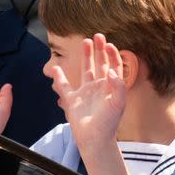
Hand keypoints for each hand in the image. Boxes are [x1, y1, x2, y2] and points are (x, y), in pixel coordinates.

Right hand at [47, 33, 125, 151]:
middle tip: (98, 36)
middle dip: (100, 50)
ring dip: (86, 57)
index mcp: (111, 87)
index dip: (112, 55)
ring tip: (86, 42)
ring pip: (85, 70)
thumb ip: (118, 86)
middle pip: (100, 64)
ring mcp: (85, 93)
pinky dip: (59, 77)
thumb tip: (112, 70)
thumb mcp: (118, 103)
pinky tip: (55, 68)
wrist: (95, 139)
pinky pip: (64, 86)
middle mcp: (99, 87)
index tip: (109, 44)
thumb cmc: (109, 122)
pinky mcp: (73, 100)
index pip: (113, 66)